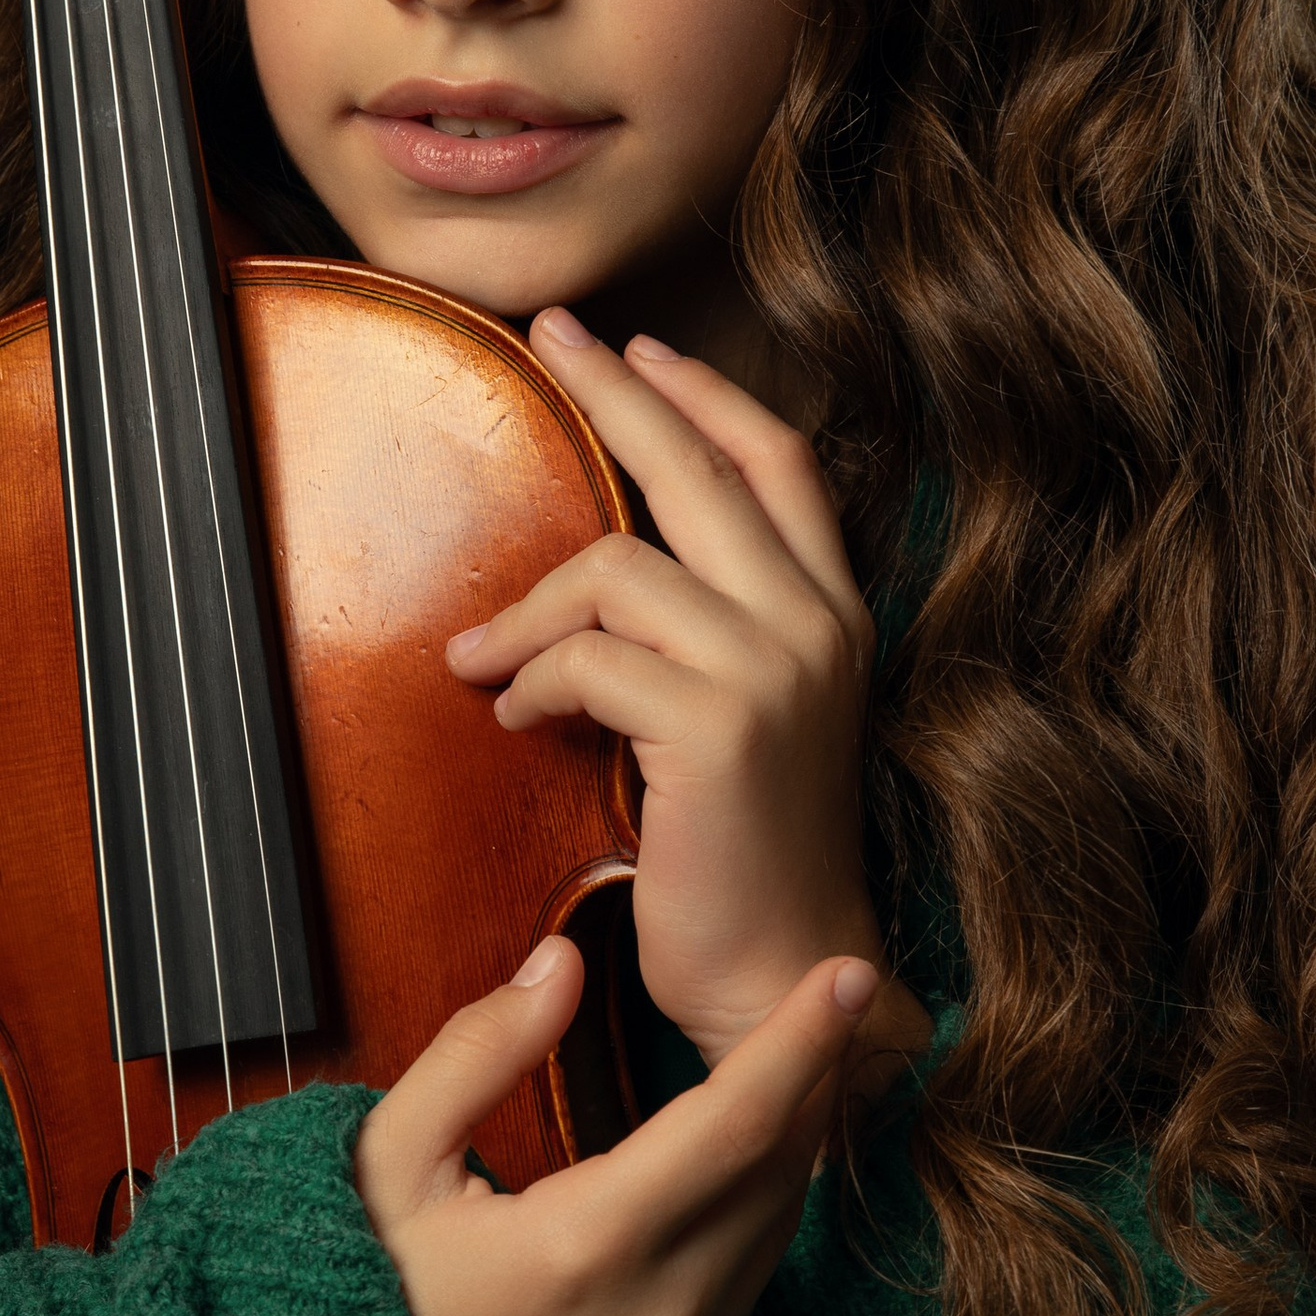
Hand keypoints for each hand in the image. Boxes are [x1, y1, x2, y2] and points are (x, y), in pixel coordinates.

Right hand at [353, 938, 877, 1315]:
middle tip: (820, 1009)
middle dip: (807, 1084)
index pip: (736, 1122)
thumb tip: (564, 961)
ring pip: (770, 1239)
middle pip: (774, 1176)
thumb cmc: (380, 1291)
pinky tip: (711, 1195)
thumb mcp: (391, 1160)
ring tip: (771, 1087)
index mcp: (587, 1246)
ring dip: (778, 1157)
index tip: (850, 972)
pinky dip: (741, 1237)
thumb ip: (478, 1051)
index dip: (802, 1041)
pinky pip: (745, 1304)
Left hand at [446, 313, 927, 1075]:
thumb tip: (594, 568)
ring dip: (528, 611)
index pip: (777, 461)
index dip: (702, 393)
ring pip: (618, 568)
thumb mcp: (735, 717)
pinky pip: (589, 659)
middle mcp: (817, 626)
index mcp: (830, 615)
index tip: (633, 346)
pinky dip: (531, 681)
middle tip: (548, 335)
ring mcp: (776, 671)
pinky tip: (513, 718)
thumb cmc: (738, 858)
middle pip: (702, 468)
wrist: (776, 980)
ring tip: (486, 659)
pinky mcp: (721, 727)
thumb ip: (696, 631)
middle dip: (614, 391)